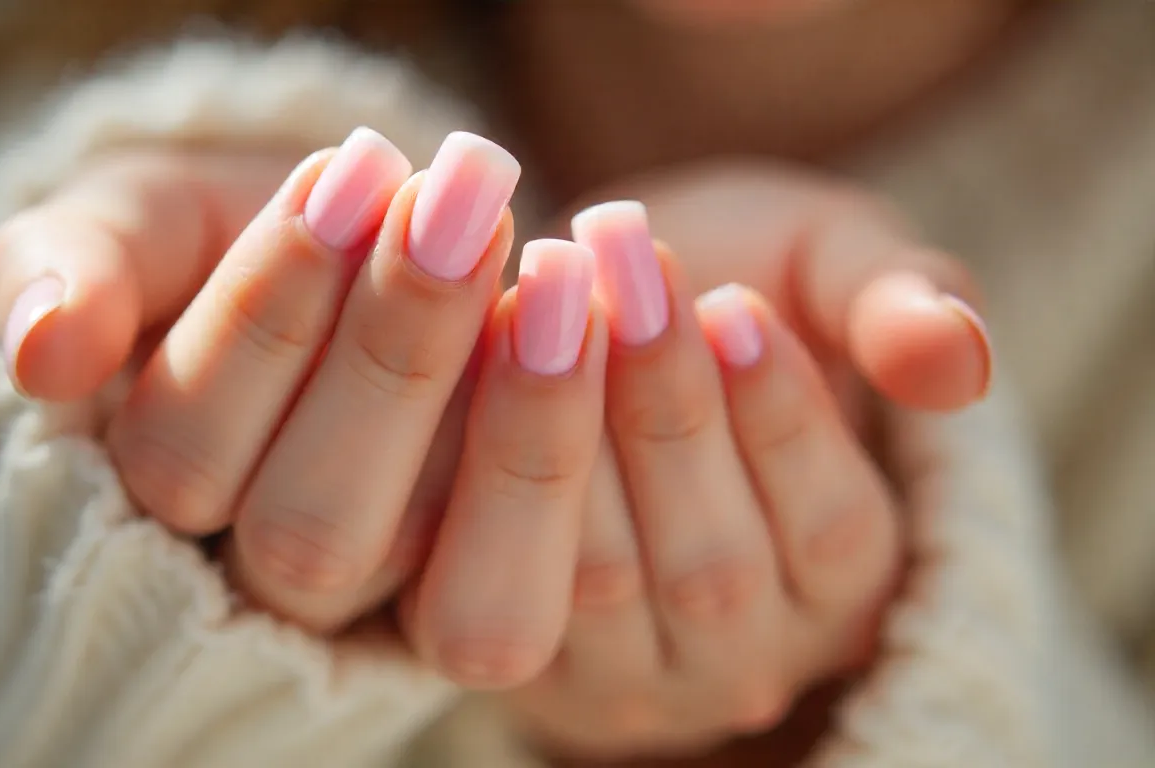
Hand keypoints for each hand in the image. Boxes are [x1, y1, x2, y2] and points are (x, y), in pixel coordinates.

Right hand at [0, 128, 612, 687]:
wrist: (345, 255)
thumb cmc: (222, 240)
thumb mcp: (136, 222)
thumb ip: (72, 268)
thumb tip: (42, 347)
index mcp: (163, 490)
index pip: (191, 451)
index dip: (273, 314)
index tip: (352, 172)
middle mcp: (275, 567)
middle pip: (315, 530)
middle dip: (395, 356)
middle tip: (460, 197)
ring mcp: (401, 588)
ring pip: (452, 586)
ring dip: (512, 427)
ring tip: (554, 274)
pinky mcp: (503, 574)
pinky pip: (563, 574)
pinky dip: (598, 454)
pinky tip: (614, 323)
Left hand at [505, 179, 990, 762]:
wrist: (620, 316)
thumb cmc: (749, 286)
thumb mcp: (839, 274)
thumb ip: (900, 308)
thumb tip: (957, 357)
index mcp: (847, 584)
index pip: (832, 529)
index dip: (779, 419)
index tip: (732, 306)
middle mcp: (745, 657)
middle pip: (711, 569)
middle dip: (663, 415)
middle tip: (620, 279)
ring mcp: (630, 672)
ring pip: (598, 583)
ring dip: (566, 438)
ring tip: (545, 301)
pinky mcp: (528, 658)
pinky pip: (496, 584)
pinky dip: (481, 473)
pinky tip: (477, 358)